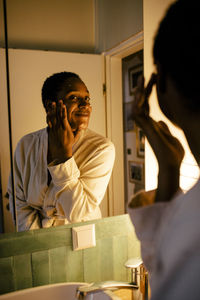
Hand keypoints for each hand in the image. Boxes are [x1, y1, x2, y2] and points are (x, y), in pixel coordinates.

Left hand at [46, 100, 80, 163]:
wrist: (61, 150)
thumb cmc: (68, 144)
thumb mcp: (75, 138)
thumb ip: (78, 132)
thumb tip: (82, 128)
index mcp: (66, 128)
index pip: (64, 117)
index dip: (63, 110)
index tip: (63, 104)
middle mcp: (59, 127)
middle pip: (58, 115)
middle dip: (58, 107)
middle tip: (58, 101)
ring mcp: (54, 129)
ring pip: (52, 117)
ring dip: (52, 110)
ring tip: (52, 104)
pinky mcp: (51, 131)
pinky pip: (49, 122)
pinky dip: (48, 117)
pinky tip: (48, 112)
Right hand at [132, 74, 184, 201]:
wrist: (172, 164)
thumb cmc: (172, 154)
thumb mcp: (170, 136)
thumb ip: (164, 128)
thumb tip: (161, 121)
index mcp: (153, 124)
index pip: (149, 104)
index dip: (151, 92)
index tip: (155, 79)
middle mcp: (147, 124)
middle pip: (143, 102)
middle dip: (145, 88)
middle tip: (149, 74)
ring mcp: (145, 126)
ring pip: (138, 105)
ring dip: (141, 92)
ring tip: (144, 79)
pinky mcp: (145, 129)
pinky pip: (138, 113)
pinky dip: (138, 102)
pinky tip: (141, 92)